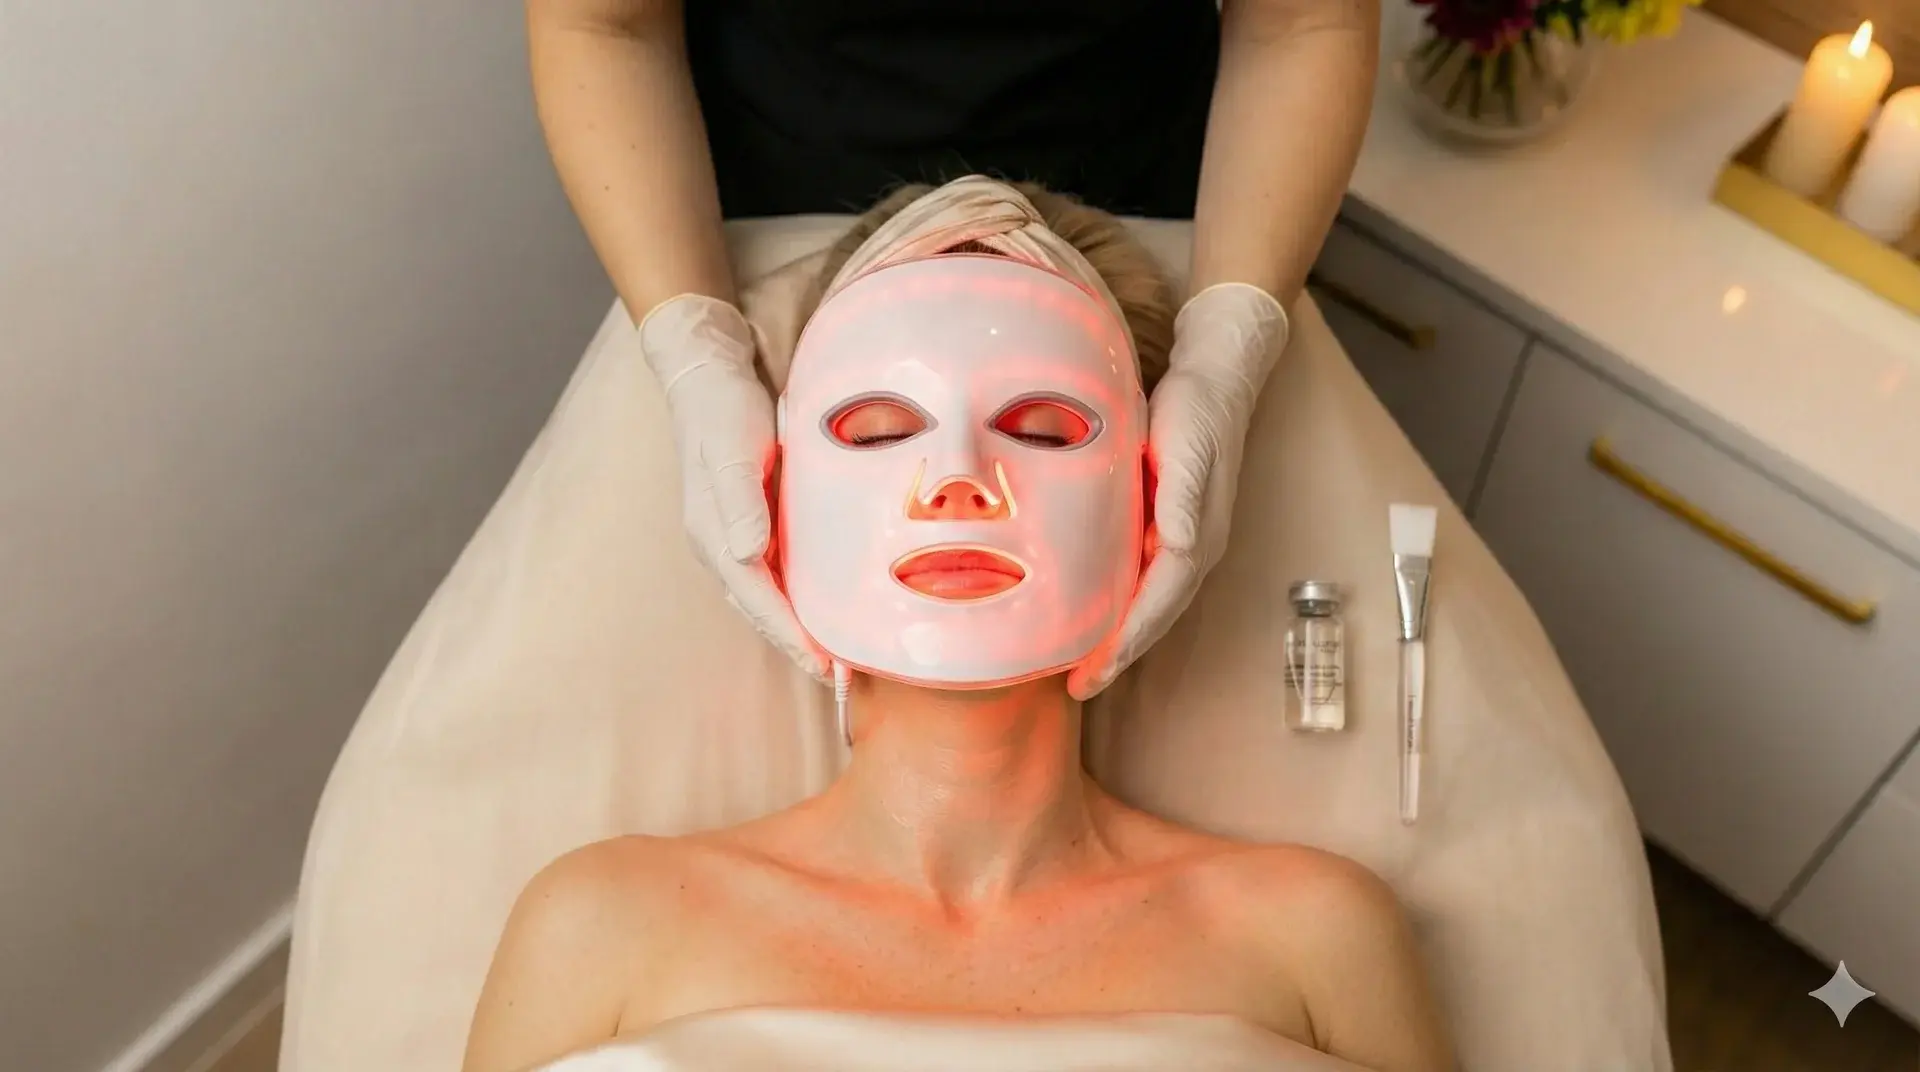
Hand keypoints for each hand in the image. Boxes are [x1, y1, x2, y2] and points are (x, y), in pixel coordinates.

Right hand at [638, 294, 827, 681]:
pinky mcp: (752, 523)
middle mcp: (723, 544)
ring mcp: (735, 536)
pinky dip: (799, 598)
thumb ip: (739, 502)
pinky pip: (777, 574)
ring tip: (838, 659)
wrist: (707, 376)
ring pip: (769, 598)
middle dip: (799, 647)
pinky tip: (826, 606)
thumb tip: (746, 553)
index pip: (759, 599)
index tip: (825, 668)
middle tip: (842, 680)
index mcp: (715, 536)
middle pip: (763, 611)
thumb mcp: (731, 451)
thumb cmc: (722, 411)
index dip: (792, 636)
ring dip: (800, 629)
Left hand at [1068, 283, 1289, 700]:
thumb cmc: (1198, 412)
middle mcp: (1190, 549)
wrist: (1214, 376)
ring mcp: (1180, 538)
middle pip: (1152, 617)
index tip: (1091, 676)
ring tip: (1079, 665)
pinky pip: (1139, 577)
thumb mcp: (1189, 451)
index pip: (1155, 608)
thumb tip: (1178, 548)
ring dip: (1116, 636)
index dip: (1124, 645)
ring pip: (1146, 602)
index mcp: (1196, 541)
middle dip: (1118, 655)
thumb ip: (1183, 502)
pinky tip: (1092, 610)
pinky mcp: (1165, 523)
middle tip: (1076, 688)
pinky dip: (1117, 603)